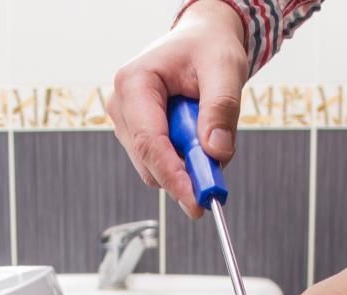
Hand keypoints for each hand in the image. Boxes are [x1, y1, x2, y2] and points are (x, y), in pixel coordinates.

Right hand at [107, 1, 248, 216]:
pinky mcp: (136, 134)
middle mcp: (122, 105)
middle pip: (149, 161)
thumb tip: (216, 152)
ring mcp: (126, 122)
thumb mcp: (225, 68)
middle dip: (184, 174)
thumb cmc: (208, 47)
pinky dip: (184, 161)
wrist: (201, 41)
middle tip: (219, 177)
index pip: (149, 143)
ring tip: (210, 132)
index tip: (196, 201)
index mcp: (134, 82)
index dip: (173, 176)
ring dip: (187, 164)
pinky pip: (160, 162)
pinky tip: (198, 137)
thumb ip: (221, 108)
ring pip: (154, 167)